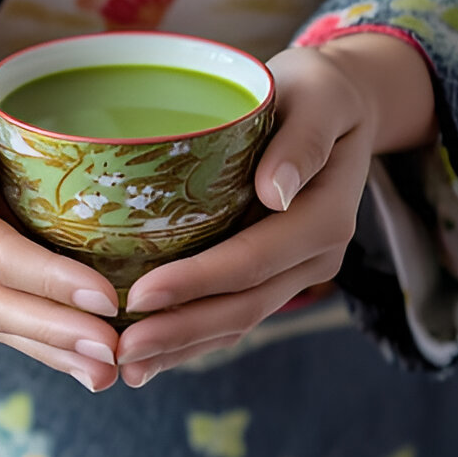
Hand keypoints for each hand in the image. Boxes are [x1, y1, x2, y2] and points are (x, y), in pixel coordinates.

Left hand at [113, 33, 436, 387]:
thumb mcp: (318, 94)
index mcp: (324, 216)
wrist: (339, 102)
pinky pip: (233, 313)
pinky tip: (150, 354)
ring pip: (236, 321)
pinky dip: (192, 338)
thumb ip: (302, 140)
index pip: (253, 259)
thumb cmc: (317, 89)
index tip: (141, 295)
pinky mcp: (273, 271)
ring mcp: (295, 270)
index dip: (197, 282)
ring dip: (181, 348)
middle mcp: (314, 255)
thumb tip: (278, 190)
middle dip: (179, 332)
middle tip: (119, 350)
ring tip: (124, 367)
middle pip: (242, 305)